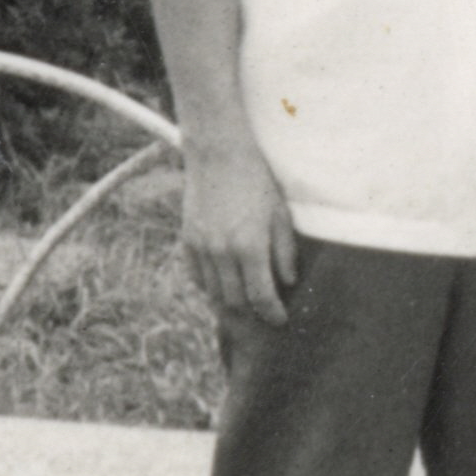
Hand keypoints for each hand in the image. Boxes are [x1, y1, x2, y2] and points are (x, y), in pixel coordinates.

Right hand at [179, 137, 299, 326]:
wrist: (219, 156)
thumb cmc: (257, 181)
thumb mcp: (280, 214)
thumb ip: (284, 251)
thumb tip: (288, 282)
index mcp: (250, 246)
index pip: (261, 295)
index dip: (272, 313)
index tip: (281, 320)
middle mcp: (222, 252)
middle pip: (235, 301)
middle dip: (252, 313)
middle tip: (264, 315)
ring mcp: (201, 248)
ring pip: (214, 293)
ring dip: (230, 304)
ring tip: (245, 306)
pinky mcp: (187, 241)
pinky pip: (197, 277)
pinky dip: (210, 287)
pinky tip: (223, 286)